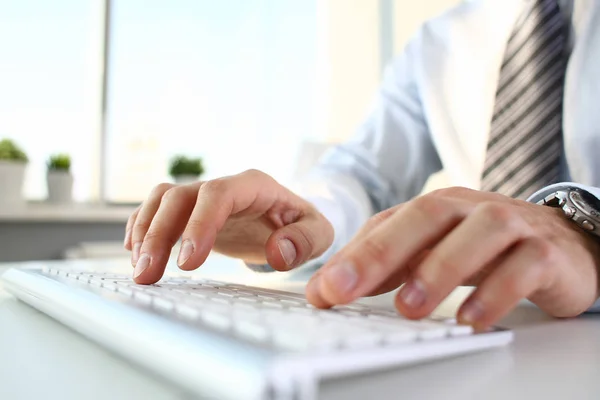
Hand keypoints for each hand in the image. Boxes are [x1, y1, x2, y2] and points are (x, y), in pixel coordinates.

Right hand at [124, 169, 332, 283]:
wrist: (287, 219)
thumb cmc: (301, 226)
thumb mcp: (319, 233)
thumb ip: (305, 241)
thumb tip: (277, 253)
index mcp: (254, 186)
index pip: (219, 194)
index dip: (199, 224)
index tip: (188, 262)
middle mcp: (222, 187)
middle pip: (180, 196)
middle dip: (159, 234)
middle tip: (148, 274)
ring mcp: (202, 197)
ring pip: (161, 199)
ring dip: (144, 232)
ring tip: (140, 271)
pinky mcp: (189, 212)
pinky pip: (155, 210)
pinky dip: (141, 229)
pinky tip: (137, 255)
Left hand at [306, 187, 599, 328]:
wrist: (562, 239)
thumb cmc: (485, 244)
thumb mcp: (431, 249)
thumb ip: (383, 267)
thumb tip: (327, 289)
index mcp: (436, 207)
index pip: (387, 224)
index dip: (352, 255)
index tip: (322, 290)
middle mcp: (469, 209)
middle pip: (425, 218)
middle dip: (380, 253)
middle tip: (345, 289)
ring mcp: (510, 226)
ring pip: (476, 236)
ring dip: (439, 271)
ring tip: (409, 308)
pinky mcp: (544, 252)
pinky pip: (521, 268)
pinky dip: (496, 293)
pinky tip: (471, 319)